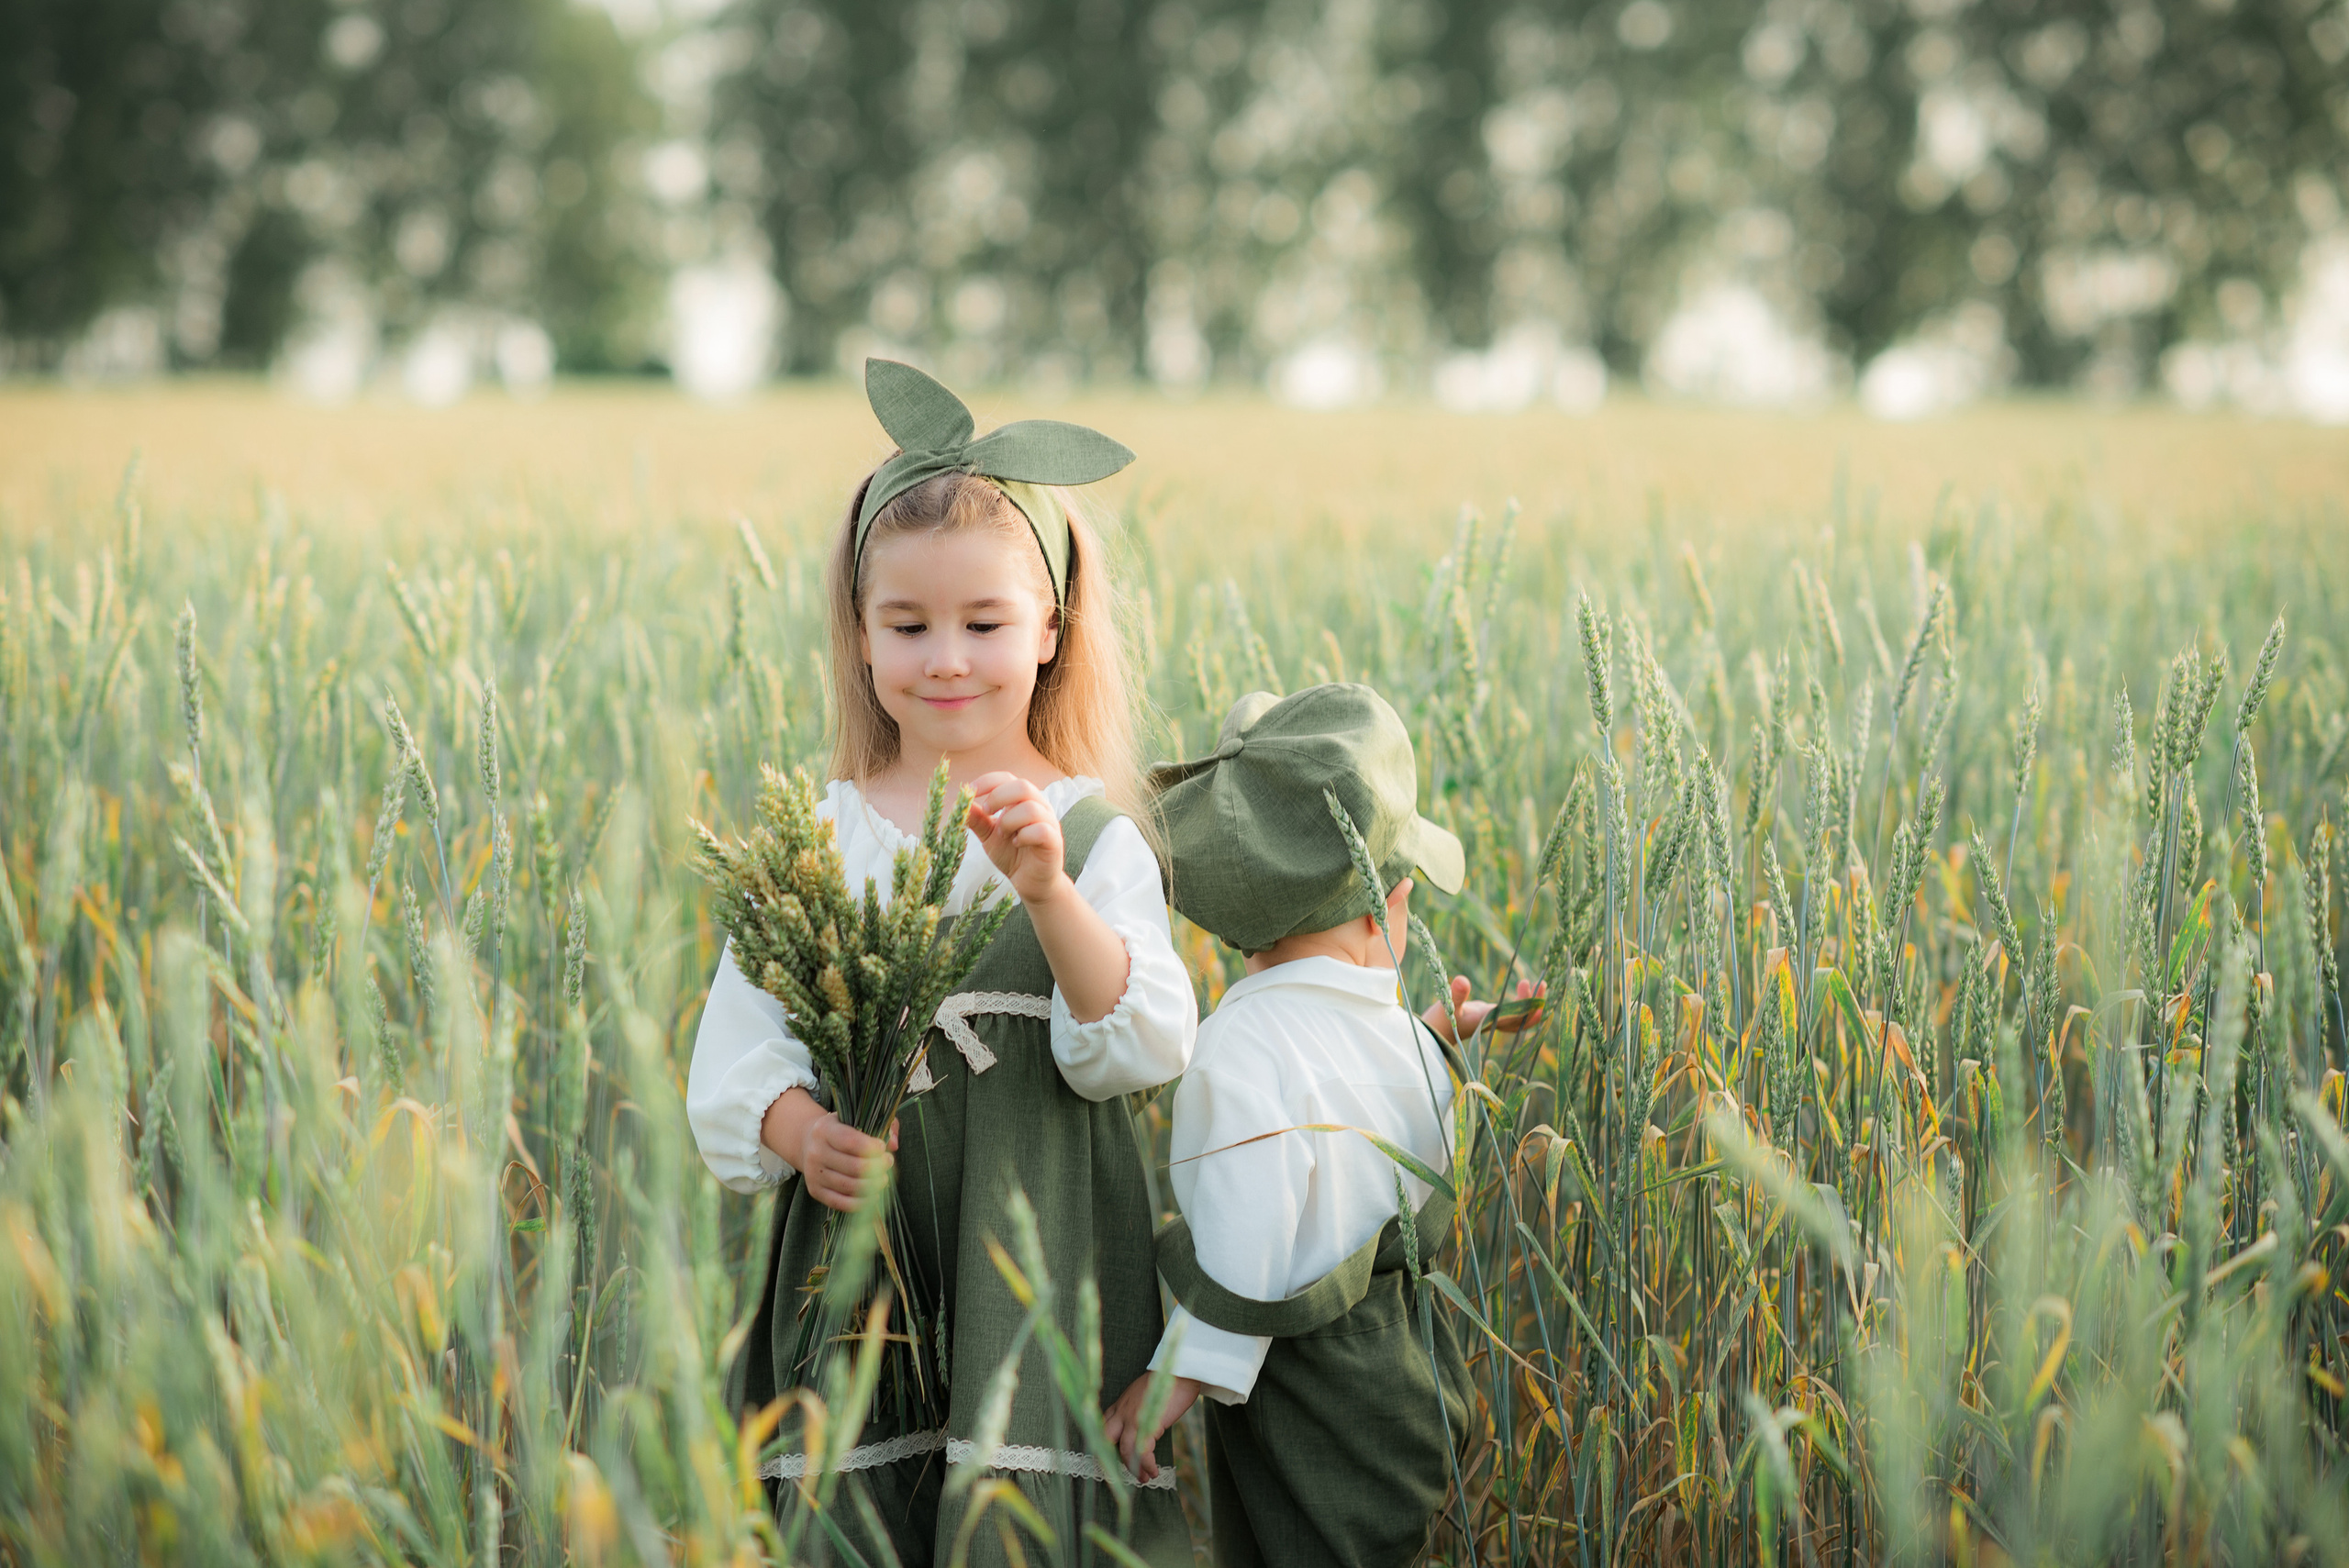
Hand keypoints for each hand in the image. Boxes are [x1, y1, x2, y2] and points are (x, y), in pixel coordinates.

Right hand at [761, 1087, 896, 1211]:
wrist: (809, 1143)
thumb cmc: (842, 1131)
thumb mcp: (857, 1120)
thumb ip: (882, 1125)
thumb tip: (893, 1144)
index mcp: (824, 1130)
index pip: (850, 1141)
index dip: (871, 1147)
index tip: (883, 1148)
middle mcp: (816, 1152)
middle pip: (853, 1166)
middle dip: (877, 1167)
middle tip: (888, 1162)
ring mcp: (813, 1173)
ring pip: (849, 1186)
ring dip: (873, 1185)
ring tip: (883, 1179)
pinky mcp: (815, 1191)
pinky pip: (840, 1202)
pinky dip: (861, 1203)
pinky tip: (873, 1195)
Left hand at [965, 772, 1070, 906]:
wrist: (1031, 883)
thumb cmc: (1012, 855)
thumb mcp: (989, 836)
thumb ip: (978, 820)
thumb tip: (960, 803)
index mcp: (1023, 800)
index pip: (1007, 778)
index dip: (987, 782)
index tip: (969, 792)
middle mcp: (1040, 806)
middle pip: (1022, 786)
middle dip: (998, 797)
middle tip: (986, 813)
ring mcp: (1049, 823)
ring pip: (1031, 808)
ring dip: (1009, 820)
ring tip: (1003, 834)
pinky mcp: (1054, 842)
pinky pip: (1041, 830)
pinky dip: (1023, 836)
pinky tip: (1016, 843)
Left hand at [1102, 1371, 1200, 1481]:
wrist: (1180, 1372)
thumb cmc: (1166, 1384)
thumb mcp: (1144, 1397)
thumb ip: (1137, 1411)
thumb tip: (1142, 1430)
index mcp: (1119, 1405)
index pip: (1102, 1428)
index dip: (1103, 1447)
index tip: (1108, 1462)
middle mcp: (1121, 1412)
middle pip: (1104, 1440)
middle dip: (1107, 1459)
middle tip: (1116, 1476)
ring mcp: (1132, 1417)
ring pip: (1124, 1450)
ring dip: (1134, 1468)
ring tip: (1144, 1478)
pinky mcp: (1147, 1423)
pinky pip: (1142, 1451)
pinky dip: (1147, 1465)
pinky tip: (1154, 1471)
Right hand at [1421, 975, 1544, 1043]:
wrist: (1430, 1035)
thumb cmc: (1438, 1021)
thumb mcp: (1446, 1005)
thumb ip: (1455, 994)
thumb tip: (1461, 980)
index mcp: (1489, 1020)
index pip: (1516, 1016)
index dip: (1528, 1003)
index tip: (1529, 984)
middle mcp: (1494, 1023)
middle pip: (1524, 1020)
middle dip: (1536, 1004)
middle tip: (1541, 983)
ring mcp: (1491, 1021)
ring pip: (1519, 1017)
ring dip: (1529, 1004)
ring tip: (1534, 984)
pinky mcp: (1486, 1017)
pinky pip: (1511, 1013)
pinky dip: (1519, 1003)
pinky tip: (1520, 990)